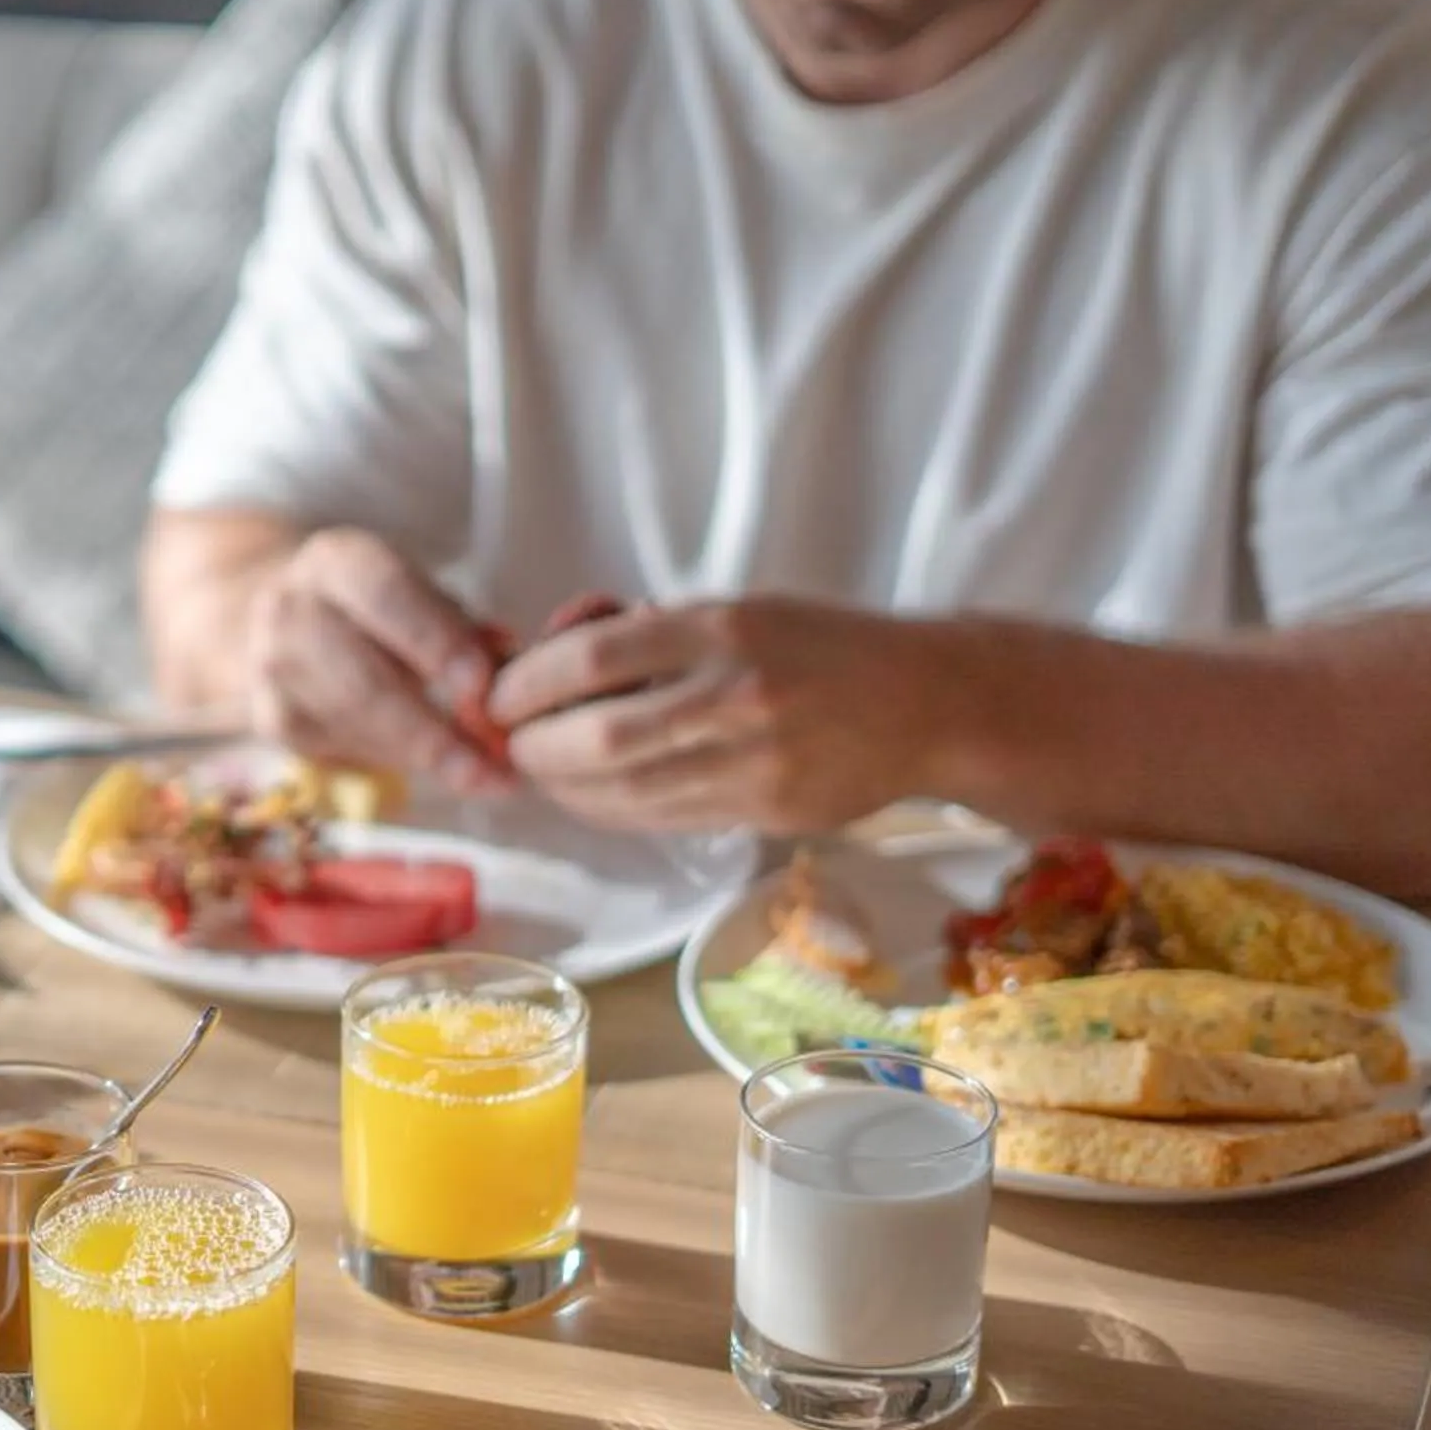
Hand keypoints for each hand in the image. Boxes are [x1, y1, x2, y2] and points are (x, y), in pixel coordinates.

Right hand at [243, 528, 513, 793]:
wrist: (278, 617)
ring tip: (479, 778)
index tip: (480, 685)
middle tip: (486, 765)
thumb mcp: (414, 595)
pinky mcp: (272, 720)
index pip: (386, 595)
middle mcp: (291, 611)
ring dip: (419, 757)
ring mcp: (272, 670)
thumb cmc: (370, 608)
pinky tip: (430, 765)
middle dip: (429, 729)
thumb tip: (509, 666)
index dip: (434, 639)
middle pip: (361, 679)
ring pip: (351, 725)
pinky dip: (393, 761)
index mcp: (336, 562)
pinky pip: (339, 749)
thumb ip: (459, 627)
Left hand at [485, 597, 962, 833]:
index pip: (596, 657)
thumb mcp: (742, 611)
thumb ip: (656, 634)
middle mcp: (737, 695)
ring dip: (565, 789)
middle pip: (599, 738)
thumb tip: (559, 653)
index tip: (500, 694)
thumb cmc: (822, 647)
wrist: (929, 703)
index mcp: (726, 627)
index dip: (529, 683)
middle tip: (512, 744)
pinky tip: (591, 796)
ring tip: (543, 772)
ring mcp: (753, 762)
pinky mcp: (764, 811)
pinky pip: (662, 818)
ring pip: (624, 793)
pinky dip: (610, 810)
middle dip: (536, 748)